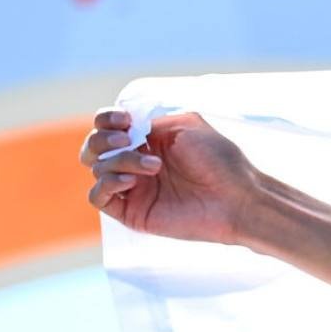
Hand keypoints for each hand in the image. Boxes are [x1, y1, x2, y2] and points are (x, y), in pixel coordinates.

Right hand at [81, 108, 262, 244]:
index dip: (106, 120)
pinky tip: (130, 181)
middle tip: (127, 140)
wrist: (237, 198)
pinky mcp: (132, 212)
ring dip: (120, 160)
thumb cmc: (220, 161)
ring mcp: (133, 188)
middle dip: (102, 139)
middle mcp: (136, 164)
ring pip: (97, 168)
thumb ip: (150, 121)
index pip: (107, 127)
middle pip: (93, 148)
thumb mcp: (186, 125)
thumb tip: (124, 127)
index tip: (124, 120)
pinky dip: (106, 184)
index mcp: (147, 141)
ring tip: (154, 166)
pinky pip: (98, 197)